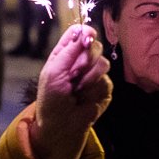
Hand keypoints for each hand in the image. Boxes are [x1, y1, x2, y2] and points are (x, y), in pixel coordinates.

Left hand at [29, 24, 112, 158]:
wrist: (61, 126)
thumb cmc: (51, 99)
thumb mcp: (53, 72)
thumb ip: (69, 51)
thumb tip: (84, 31)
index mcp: (65, 54)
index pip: (78, 33)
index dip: (84, 32)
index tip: (87, 38)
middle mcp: (81, 61)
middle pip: (94, 44)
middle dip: (85, 58)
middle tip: (74, 74)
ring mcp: (94, 74)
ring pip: (103, 62)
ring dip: (88, 76)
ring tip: (76, 89)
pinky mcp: (104, 88)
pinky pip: (106, 80)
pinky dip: (94, 89)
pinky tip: (84, 98)